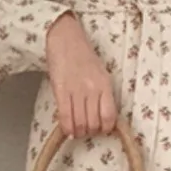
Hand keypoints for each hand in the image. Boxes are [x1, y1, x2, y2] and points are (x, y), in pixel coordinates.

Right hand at [45, 12, 117, 137]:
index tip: (101, 129)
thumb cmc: (83, 56)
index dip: (106, 128)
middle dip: (91, 132)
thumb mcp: (101, 73)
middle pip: (94, 123)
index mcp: (105, 84)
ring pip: (80, 124)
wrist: (65, 38)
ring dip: (79, 132)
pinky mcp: (61, 91)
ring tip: (77, 130)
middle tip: (87, 130)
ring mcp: (76, 90)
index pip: (110, 116)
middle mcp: (92, 89)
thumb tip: (103, 116)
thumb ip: (103, 94)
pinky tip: (67, 129)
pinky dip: (67, 128)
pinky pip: (65, 117)